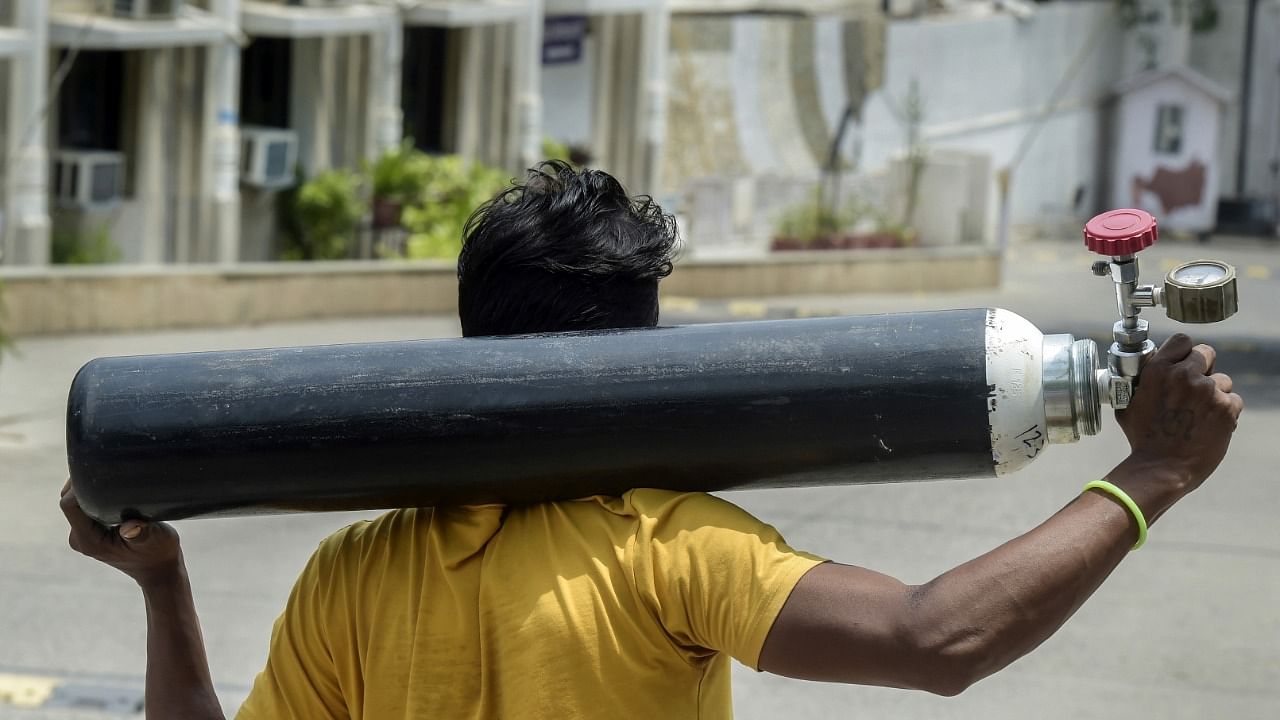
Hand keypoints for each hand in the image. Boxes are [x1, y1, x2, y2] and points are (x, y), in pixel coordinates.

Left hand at [60, 479, 182, 588]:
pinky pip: (83, 509)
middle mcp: (81, 539)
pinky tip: (108, 488)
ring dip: (88, 489)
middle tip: (105, 467)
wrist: (159, 570)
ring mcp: (84, 536)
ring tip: (108, 475)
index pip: (69, 505)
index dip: (77, 485)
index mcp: (89, 540)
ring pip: (75, 504)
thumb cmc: (159, 553)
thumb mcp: (157, 539)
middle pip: (69, 502)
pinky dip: (92, 496)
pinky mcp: (90, 532)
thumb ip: (143, 532)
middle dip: (82, 483)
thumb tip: (130, 528)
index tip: (98, 470)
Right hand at [1115, 334, 1243, 494]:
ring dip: (1215, 394)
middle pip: (1206, 353)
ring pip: (1222, 380)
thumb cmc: (1142, 439)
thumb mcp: (1128, 404)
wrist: (1162, 468)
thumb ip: (1141, 382)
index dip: (1184, 352)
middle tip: (1196, 388)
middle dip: (1203, 368)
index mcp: (1158, 370)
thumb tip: (1145, 371)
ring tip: (1200, 414)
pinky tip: (1210, 425)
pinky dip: (1225, 412)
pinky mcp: (1226, 408)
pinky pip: (1234, 400)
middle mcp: (1185, 375)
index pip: (1182, 341)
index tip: (1184, 363)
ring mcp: (1208, 391)